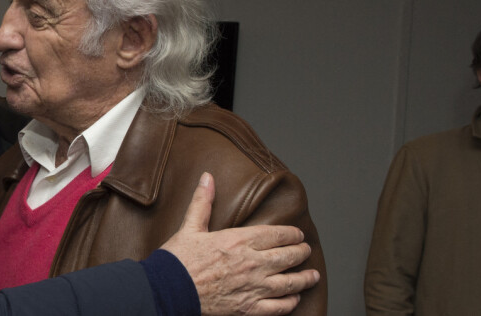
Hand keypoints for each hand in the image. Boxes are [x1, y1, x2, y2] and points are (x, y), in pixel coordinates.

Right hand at [161, 172, 319, 315]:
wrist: (168, 290)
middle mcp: (251, 263)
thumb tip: (207, 177)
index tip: (298, 234)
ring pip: (287, 283)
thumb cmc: (179, 259)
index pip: (275, 234)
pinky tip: (294, 299)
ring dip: (303, 278)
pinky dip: (289, 303)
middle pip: (286, 257)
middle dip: (300, 253)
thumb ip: (203, 201)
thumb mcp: (191, 225)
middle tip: (307, 250)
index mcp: (239, 241)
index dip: (291, 234)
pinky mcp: (247, 308)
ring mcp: (251, 287)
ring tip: (312, 275)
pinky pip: (276, 308)